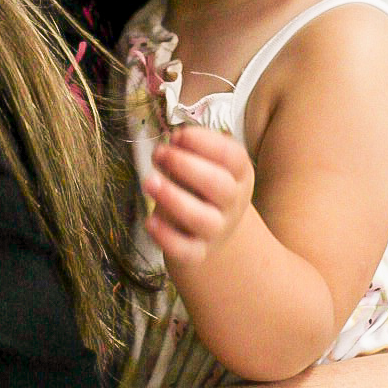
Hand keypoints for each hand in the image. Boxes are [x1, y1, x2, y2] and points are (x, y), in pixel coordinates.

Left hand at [143, 122, 255, 266]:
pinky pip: (186, 250)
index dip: (203, 142)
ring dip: (173, 198)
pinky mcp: (197, 253)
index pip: (232, 156)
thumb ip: (189, 150)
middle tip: (159, 153)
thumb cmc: (201, 187)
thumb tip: (173, 140)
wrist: (210, 232)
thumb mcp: (204, 164)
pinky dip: (166, 237)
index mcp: (239, 174)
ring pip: (202, 219)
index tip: (176, 135)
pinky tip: (149, 220)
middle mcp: (232, 202)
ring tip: (149, 181)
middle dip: (185, 165)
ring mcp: (217, 230)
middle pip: (219, 185)